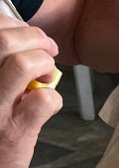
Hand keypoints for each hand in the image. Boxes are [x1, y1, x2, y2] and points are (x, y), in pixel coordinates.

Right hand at [0, 16, 61, 167]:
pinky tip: (47, 104)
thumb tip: (26, 46)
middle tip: (47, 50)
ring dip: (43, 63)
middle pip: (4, 41)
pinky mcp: (15, 131)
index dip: (14, 26)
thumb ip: (1, 71)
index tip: (27, 34)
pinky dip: (53, 98)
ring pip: (22, 64)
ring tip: (46, 74)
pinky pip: (44, 101)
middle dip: (35, 39)